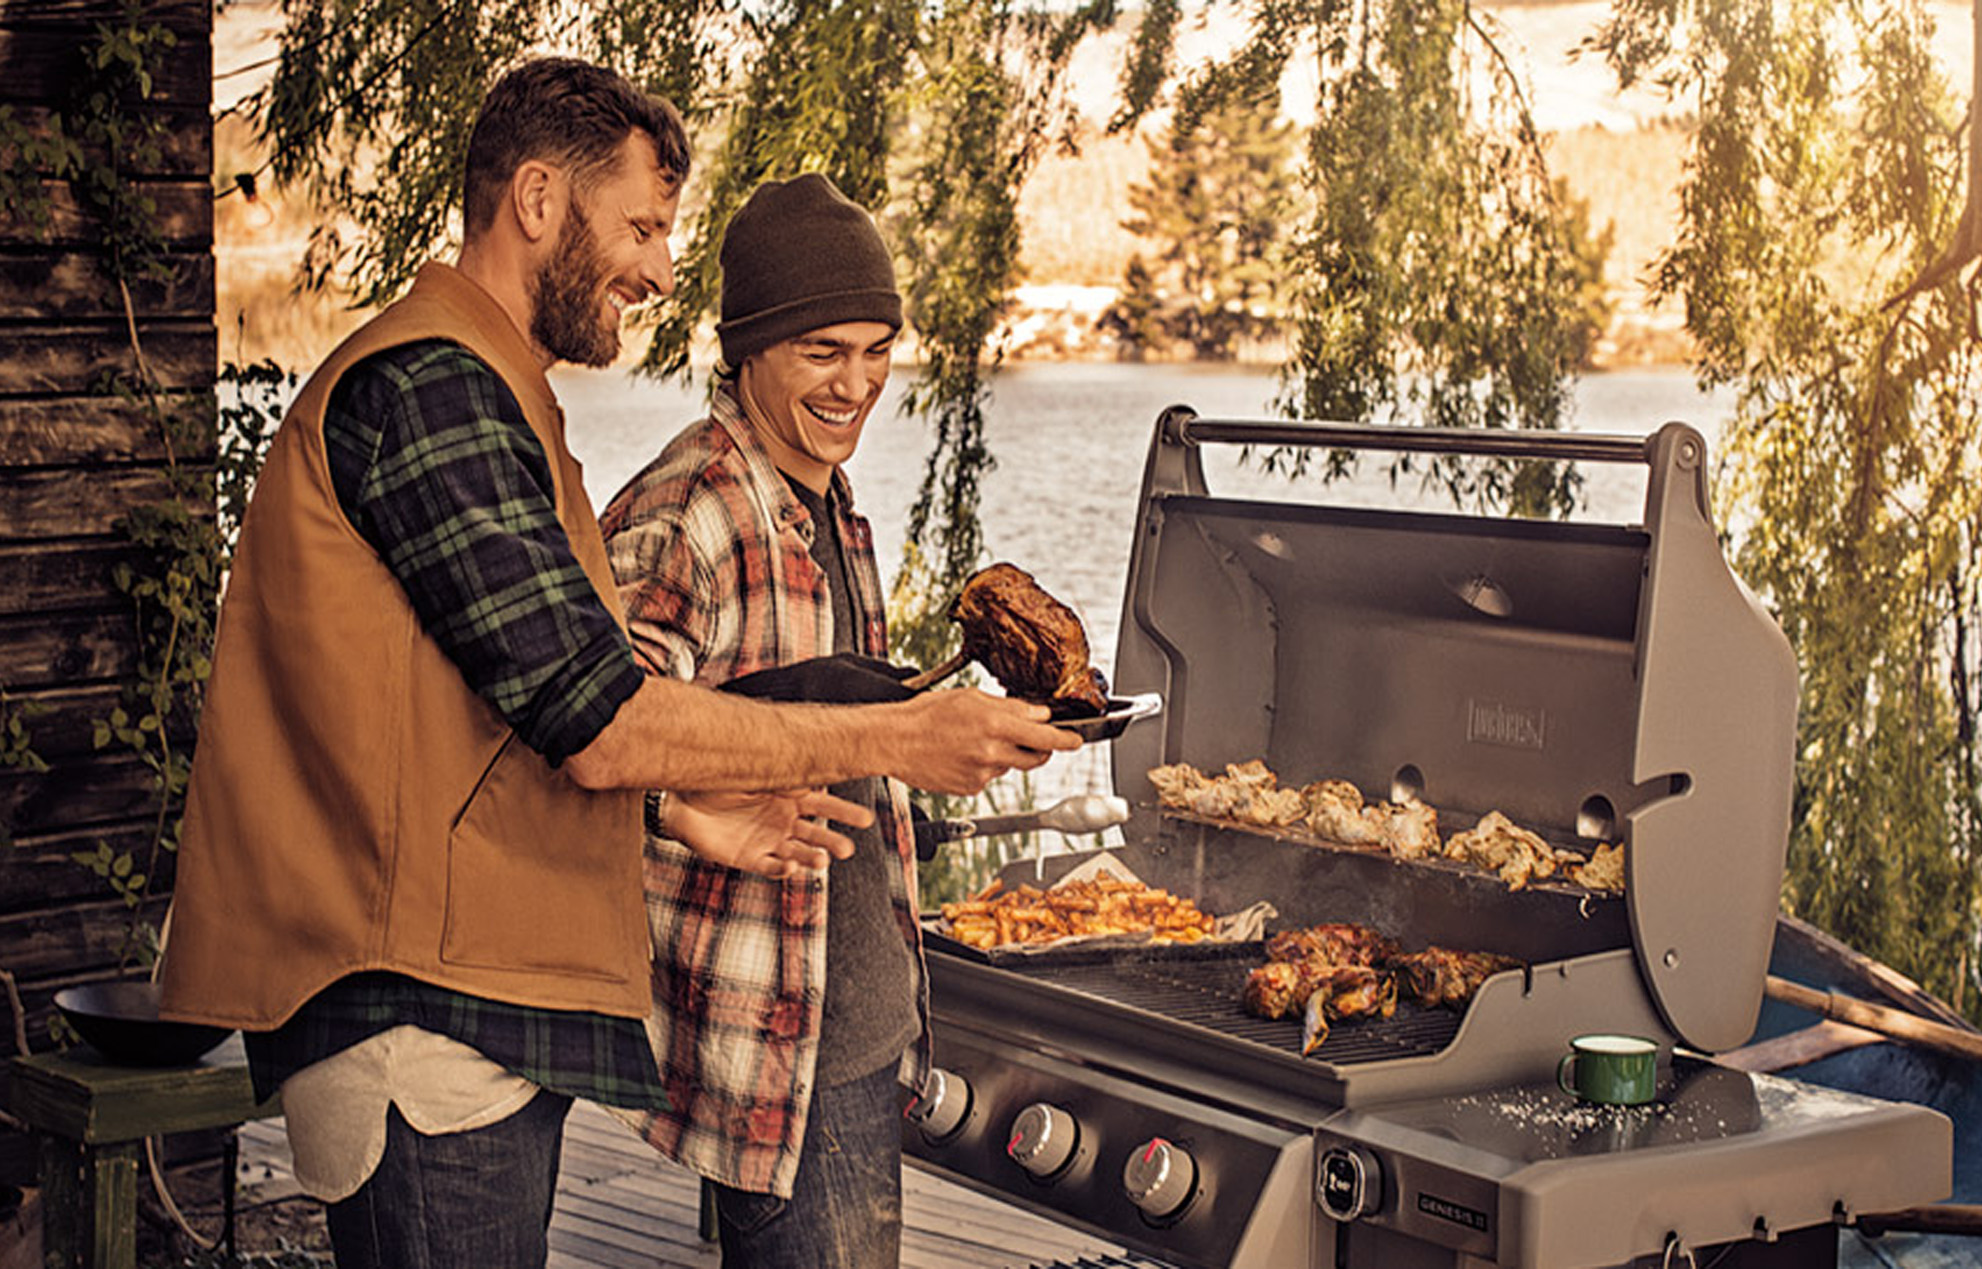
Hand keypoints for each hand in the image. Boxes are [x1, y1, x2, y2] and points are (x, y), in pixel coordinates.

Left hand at [666, 788, 871, 878]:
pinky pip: (771, 866)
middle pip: (816, 833)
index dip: (845, 813)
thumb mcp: (754, 770)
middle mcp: (784, 821)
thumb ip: (781, 768)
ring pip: (798, 852)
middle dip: (832, 841)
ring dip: (811, 858)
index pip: (824, 805)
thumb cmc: (719, 780)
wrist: (684, 800)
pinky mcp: (751, 858)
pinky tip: (788, 865)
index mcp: (790, 797)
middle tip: (847, 850)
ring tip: (822, 861)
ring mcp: (769, 841)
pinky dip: (781, 868)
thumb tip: (812, 748)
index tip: (867, 820)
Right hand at [884, 689, 1081, 795]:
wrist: (893, 741)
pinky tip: (962, 754)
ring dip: (1004, 755)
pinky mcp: (970, 788)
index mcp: (995, 725)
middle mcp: (992, 752)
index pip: (1046, 737)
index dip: (1067, 740)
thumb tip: (1037, 714)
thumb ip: (1009, 707)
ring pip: (1009, 766)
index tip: (1077, 740)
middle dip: (1040, 748)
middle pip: (1035, 757)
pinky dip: (983, 767)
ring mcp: (981, 774)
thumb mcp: (970, 697)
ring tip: (975, 740)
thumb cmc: (925, 714)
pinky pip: (988, 778)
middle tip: (1030, 738)